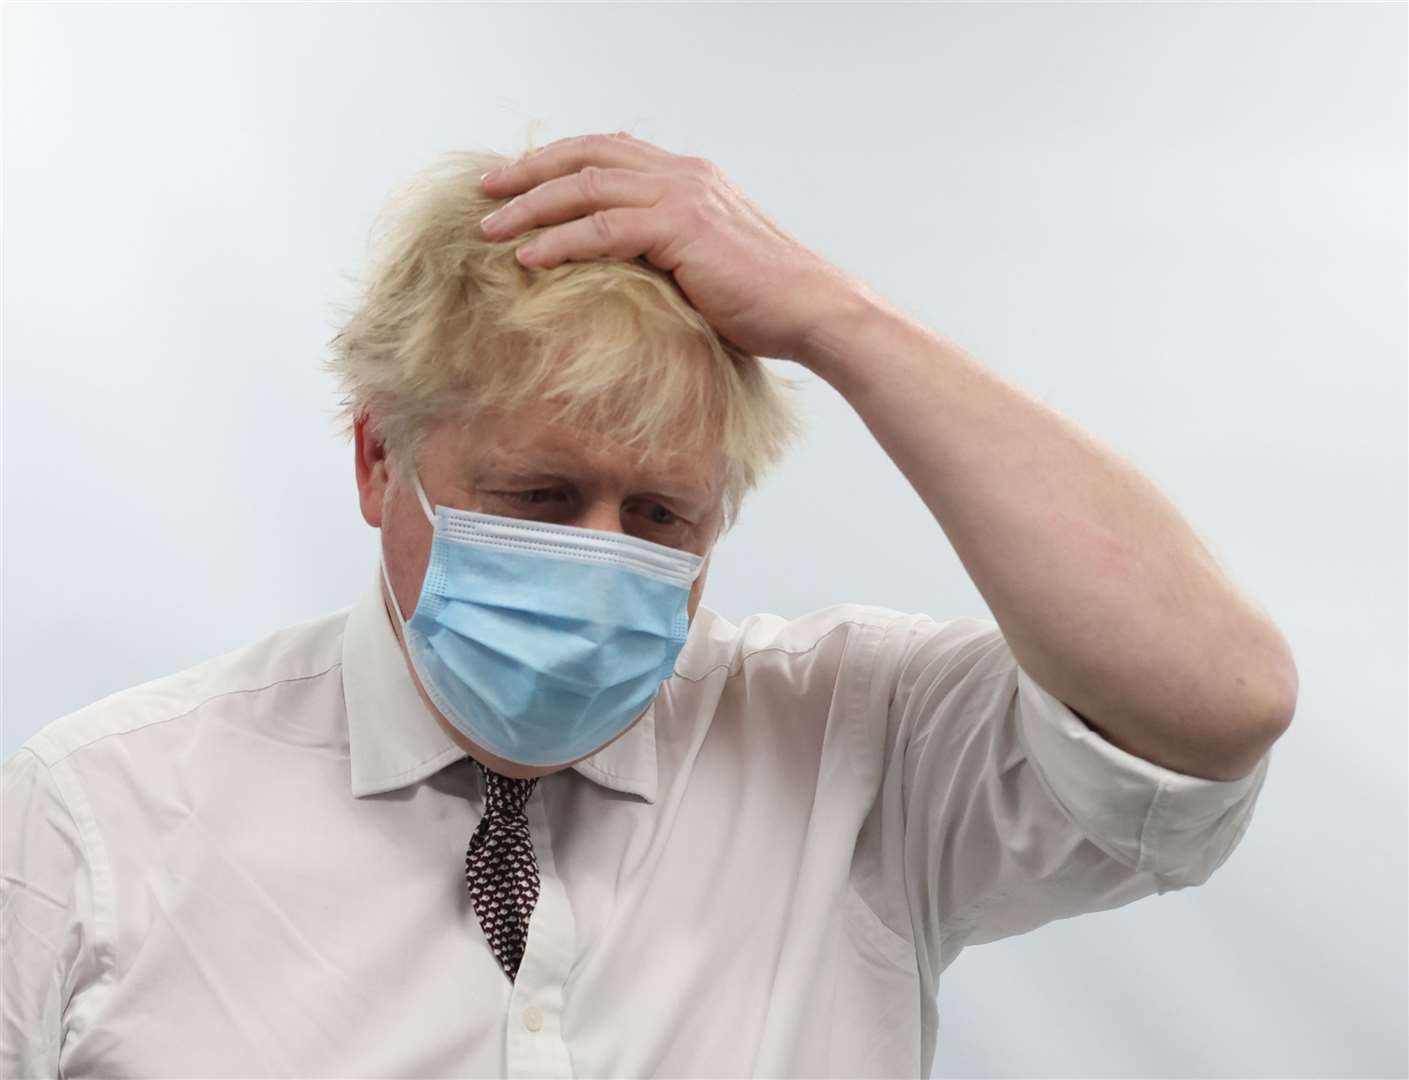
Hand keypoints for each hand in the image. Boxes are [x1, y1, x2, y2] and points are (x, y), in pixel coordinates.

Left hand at [478, 131, 870, 364]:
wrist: (811, 310)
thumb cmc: (764, 301)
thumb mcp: (707, 264)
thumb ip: (665, 252)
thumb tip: (620, 271)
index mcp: (689, 177)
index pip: (608, 152)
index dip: (557, 162)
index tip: (516, 181)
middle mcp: (683, 174)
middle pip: (586, 156)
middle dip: (528, 171)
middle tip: (485, 191)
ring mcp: (682, 196)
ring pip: (586, 187)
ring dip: (531, 206)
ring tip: (490, 229)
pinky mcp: (682, 228)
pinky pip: (603, 228)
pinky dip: (559, 241)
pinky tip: (529, 259)